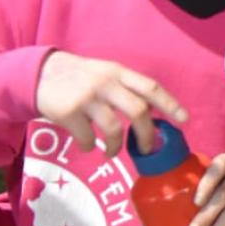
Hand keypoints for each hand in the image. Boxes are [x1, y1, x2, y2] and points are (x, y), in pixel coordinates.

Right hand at [35, 51, 187, 156]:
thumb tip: (153, 111)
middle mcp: (106, 83)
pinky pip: (86, 137)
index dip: (170, 104)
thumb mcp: (106, 74)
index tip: (184, 120)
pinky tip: (86, 146)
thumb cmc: (81, 78)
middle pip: (137, 111)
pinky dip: (88, 145)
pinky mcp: (68, 112)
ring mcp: (87, 97)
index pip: (151, 87)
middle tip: (148, 149)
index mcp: (119, 72)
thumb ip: (126, 88)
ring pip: (113, 128)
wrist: (40, 73)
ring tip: (111, 152)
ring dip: (115, 146)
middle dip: (146, 134)